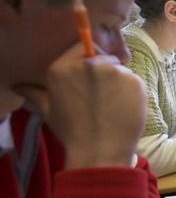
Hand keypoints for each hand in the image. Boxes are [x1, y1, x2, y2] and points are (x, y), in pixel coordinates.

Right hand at [12, 43, 145, 168]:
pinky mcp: (132, 79)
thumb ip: (36, 93)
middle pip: (105, 56)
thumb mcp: (49, 110)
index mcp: (61, 67)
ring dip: (119, 82)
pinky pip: (134, 80)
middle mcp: (86, 64)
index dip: (91, 59)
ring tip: (113, 104)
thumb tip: (19, 87)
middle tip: (103, 95)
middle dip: (106, 71)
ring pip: (121, 68)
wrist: (100, 151)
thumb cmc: (73, 132)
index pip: (83, 46)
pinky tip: (125, 107)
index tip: (93, 77)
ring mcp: (112, 70)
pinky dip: (132, 91)